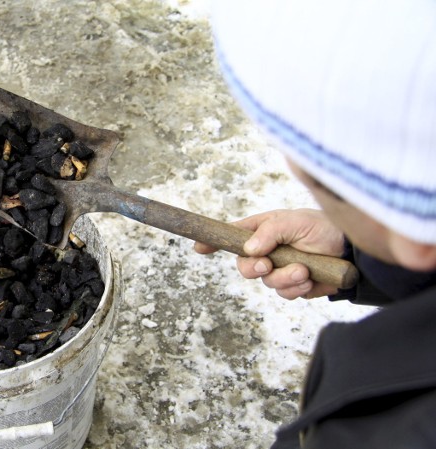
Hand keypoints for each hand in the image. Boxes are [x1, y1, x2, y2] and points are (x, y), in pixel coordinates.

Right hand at [194, 209, 345, 299]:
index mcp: (263, 231)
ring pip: (266, 283)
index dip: (214, 241)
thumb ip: (270, 232)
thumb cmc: (324, 228)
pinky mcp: (294, 286)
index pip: (232, 236)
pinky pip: (285, 294)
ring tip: (303, 270)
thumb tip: (249, 249)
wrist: (353, 253)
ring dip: (284, 278)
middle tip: (267, 264)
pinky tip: (310, 278)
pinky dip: (296, 288)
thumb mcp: (295, 221)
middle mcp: (268, 251)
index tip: (199, 247)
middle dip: (253, 268)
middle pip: (244, 266)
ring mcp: (280, 269)